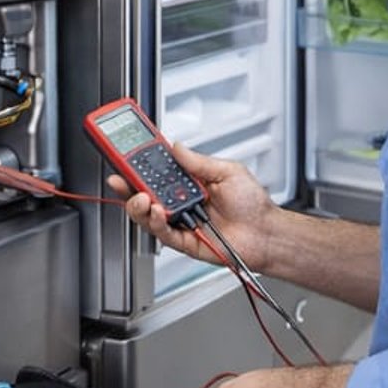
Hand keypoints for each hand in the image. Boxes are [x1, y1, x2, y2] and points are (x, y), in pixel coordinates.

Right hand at [105, 142, 275, 268]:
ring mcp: (179, 222)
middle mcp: (180, 203)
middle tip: (122, 176)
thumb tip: (177, 147)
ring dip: (138, 204)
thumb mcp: (227, 171)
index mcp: (188, 184)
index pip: (156, 173)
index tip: (125, 155)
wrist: (266, 232)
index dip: (138, 165)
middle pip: (144, 193)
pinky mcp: (183, 240)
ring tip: (142, 197)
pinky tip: (158, 211)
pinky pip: (161, 232)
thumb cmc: (253, 204)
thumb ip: (198, 161)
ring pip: (146, 214)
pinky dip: (155, 221)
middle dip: (129, 185)